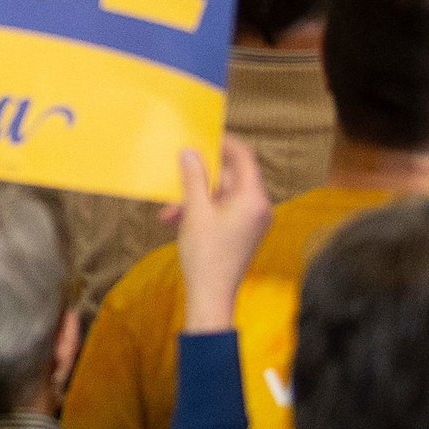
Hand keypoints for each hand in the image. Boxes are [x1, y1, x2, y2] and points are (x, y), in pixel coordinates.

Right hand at [174, 139, 271, 335]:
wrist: (212, 295)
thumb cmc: (206, 254)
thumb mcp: (195, 211)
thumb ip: (194, 178)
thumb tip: (190, 151)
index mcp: (253, 198)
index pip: (244, 157)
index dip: (224, 142)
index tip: (202, 133)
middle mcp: (258, 206)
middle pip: (230, 176)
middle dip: (200, 175)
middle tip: (176, 171)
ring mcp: (251, 219)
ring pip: (221, 193)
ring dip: (195, 195)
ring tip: (170, 208)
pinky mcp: (243, 229)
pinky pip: (222, 208)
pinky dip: (201, 208)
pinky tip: (176, 218)